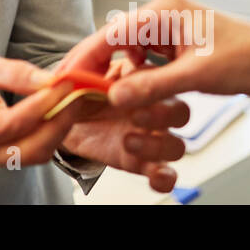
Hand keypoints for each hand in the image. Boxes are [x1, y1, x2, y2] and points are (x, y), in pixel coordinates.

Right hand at [0, 49, 99, 170]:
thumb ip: (14, 73)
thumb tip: (51, 80)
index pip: (17, 121)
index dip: (47, 102)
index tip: (69, 81)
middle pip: (32, 148)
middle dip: (61, 122)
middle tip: (82, 94)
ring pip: (35, 153)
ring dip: (58, 128)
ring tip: (75, 99)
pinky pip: (28, 149)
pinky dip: (46, 130)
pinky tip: (59, 109)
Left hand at [56, 70, 189, 192]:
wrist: (69, 126)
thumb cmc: (82, 98)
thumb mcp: (80, 83)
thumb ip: (84, 76)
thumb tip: (74, 72)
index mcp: (141, 83)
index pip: (160, 78)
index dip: (151, 83)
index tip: (124, 89)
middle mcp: (154, 110)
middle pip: (180, 112)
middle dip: (162, 114)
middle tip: (134, 116)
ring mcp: (152, 139)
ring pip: (176, 144)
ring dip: (157, 145)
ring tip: (128, 141)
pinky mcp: (145, 163)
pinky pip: (167, 174)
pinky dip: (164, 178)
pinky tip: (154, 177)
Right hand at [58, 0, 249, 110]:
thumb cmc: (244, 59)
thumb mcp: (195, 75)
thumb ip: (152, 86)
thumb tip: (113, 96)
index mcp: (164, 11)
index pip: (112, 32)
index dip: (86, 55)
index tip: (66, 74)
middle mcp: (161, 14)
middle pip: (114, 39)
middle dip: (95, 64)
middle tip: (72, 86)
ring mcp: (167, 27)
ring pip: (126, 50)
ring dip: (114, 70)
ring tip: (94, 91)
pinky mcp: (173, 42)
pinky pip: (142, 57)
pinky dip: (132, 73)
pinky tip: (125, 89)